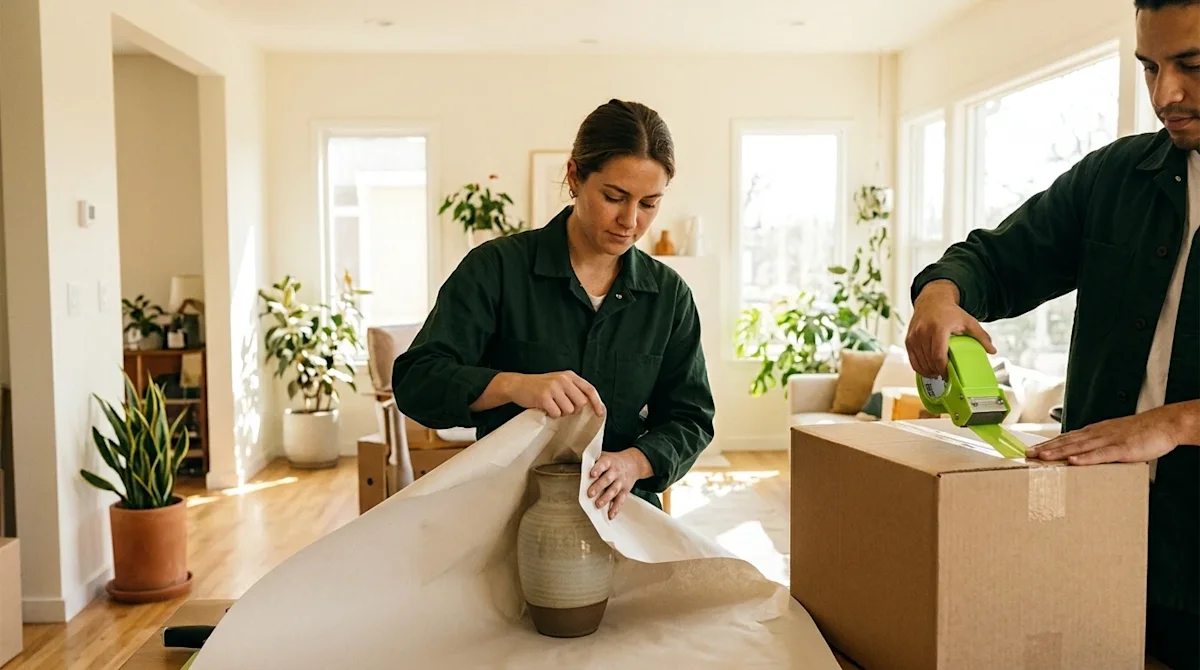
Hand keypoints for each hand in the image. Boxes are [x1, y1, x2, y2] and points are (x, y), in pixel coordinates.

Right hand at [502, 371, 604, 418]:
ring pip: (569, 410)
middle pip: (581, 403)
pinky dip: (551, 414)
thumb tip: (590, 406)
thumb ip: (573, 390)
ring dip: (561, 412)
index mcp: (569, 375)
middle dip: (573, 409)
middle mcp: (563, 379)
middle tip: (561, 406)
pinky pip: (556, 414)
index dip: (597, 402)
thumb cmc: (540, 387)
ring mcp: (553, 387)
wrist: (518, 385)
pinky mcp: (544, 396)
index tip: (600, 413)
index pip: (589, 389)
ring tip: (551, 405)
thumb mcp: (559, 382)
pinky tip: (545, 408)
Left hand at [587, 449, 651, 519]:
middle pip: (607, 479)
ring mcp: (621, 482)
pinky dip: (615, 508)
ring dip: (605, 498)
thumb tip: (581, 469)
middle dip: (598, 487)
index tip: (592, 474)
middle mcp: (616, 472)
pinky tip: (610, 515)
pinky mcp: (625, 491)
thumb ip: (594, 462)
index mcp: (609, 462)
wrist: (633, 464)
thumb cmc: (614, 462)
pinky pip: (620, 500)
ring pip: (613, 490)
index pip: (603, 464)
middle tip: (590, 494)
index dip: (598, 469)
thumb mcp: (605, 456)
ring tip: (598, 505)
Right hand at [905, 280, 996, 378]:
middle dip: (937, 372)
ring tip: (938, 373)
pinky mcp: (908, 340)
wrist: (932, 300)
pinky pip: (912, 360)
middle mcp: (923, 332)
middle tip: (946, 376)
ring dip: (929, 371)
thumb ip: (981, 336)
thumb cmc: (950, 312)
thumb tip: (992, 350)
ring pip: (920, 363)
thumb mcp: (968, 322)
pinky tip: (928, 369)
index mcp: (938, 329)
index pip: (938, 356)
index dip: (943, 370)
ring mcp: (914, 336)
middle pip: (929, 362)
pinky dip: (920, 367)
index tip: (949, 375)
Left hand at [1026, 409, 1179, 464]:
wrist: (1163, 424)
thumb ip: (1098, 445)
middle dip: (1046, 448)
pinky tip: (1073, 461)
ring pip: (1079, 447)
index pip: (1066, 438)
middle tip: (1027, 454)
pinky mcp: (1122, 448)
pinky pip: (1101, 454)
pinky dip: (1086, 458)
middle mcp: (1097, 434)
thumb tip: (1083, 456)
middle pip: (1066, 441)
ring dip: (1059, 452)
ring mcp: (1109, 440)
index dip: (1047, 444)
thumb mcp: (1114, 436)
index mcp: (1094, 432)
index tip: (1031, 450)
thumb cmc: (1140, 432)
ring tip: (1042, 457)